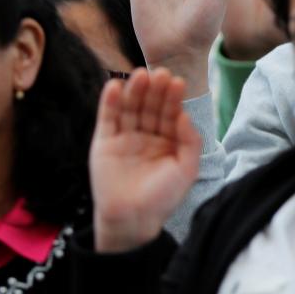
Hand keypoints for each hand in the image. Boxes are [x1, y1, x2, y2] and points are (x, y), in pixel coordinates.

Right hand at [89, 68, 201, 252]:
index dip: (173, 99)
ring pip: (130, 108)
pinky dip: (109, 102)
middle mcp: (147, 136)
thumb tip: (185, 114)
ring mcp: (125, 137)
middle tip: (160, 74)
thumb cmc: (162, 198)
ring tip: (140, 75)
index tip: (177, 82)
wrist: (132, 219)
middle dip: (156, 91)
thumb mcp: (186, 170)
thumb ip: (190, 142)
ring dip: (134, 91)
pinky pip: (107, 118)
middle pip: (150, 107)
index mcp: (168, 141)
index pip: (170, 114)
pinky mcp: (104, 142)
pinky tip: (115, 86)